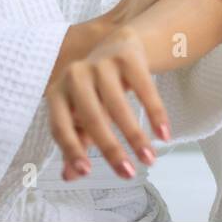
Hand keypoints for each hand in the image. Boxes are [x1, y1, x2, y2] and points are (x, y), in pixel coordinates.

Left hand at [46, 25, 168, 181]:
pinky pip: (144, 89)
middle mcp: (75, 75)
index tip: (86, 172)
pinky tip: (164, 134)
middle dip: (111, 149)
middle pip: (92, 118)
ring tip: (149, 159)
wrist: (120, 45)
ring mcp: (101, 63)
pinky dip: (155, 114)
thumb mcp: (82, 113)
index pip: (60, 126)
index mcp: (57, 93)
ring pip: (118, 106)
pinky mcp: (127, 56)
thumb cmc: (96, 89)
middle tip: (128, 173)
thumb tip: (70, 176)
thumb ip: (76, 142)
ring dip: (136, 137)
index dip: (71, 150)